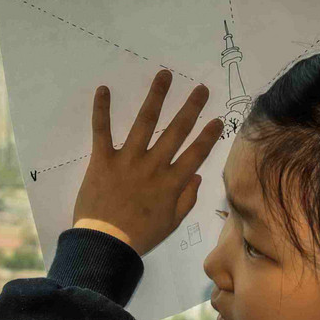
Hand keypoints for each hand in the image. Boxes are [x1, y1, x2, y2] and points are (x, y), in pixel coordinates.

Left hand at [71, 68, 222, 255]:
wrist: (105, 244)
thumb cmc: (139, 237)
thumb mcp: (171, 224)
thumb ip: (186, 200)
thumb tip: (196, 177)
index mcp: (171, 183)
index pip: (196, 154)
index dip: (208, 136)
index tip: (218, 119)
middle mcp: (153, 165)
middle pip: (176, 131)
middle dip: (191, 108)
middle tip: (201, 88)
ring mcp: (128, 160)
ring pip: (144, 122)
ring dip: (156, 97)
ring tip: (164, 75)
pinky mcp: (102, 160)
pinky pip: (101, 131)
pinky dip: (101, 110)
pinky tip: (103, 89)